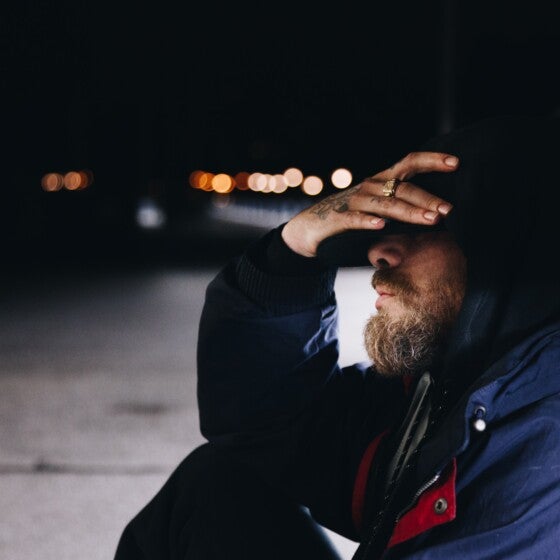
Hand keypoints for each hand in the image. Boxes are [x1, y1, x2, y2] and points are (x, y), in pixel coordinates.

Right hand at [281, 152, 458, 256]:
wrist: (310, 229)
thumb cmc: (349, 218)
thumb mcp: (377, 209)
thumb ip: (401, 208)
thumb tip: (436, 214)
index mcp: (380, 182)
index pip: (409, 164)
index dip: (432, 160)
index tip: (456, 162)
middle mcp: (369, 187)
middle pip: (403, 188)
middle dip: (428, 199)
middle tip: (448, 210)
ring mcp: (353, 202)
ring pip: (385, 205)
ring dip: (409, 212)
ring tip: (431, 220)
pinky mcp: (338, 219)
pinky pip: (355, 219)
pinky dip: (368, 222)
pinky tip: (382, 227)